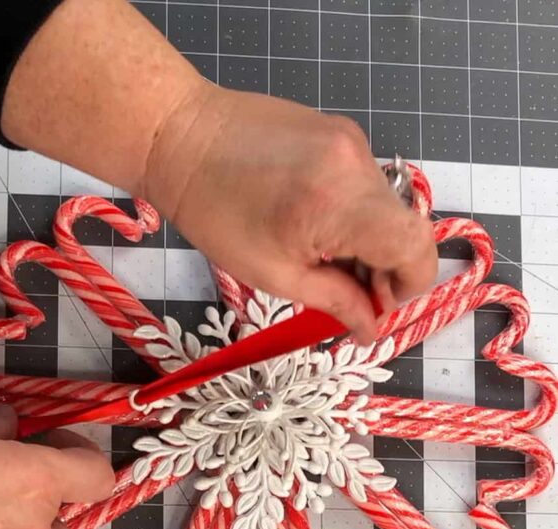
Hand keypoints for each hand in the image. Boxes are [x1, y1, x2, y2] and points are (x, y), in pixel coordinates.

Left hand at [144, 87, 437, 344]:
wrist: (182, 136)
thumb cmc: (216, 214)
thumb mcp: (275, 274)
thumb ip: (334, 301)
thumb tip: (370, 329)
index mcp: (341, 204)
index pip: (415, 248)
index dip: (409, 286)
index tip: (377, 306)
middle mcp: (359, 165)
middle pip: (406, 229)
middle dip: (387, 270)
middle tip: (348, 294)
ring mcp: (353, 141)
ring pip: (386, 209)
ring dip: (369, 243)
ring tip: (325, 260)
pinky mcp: (341, 130)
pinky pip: (366, 185)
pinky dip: (354, 214)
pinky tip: (315, 226)